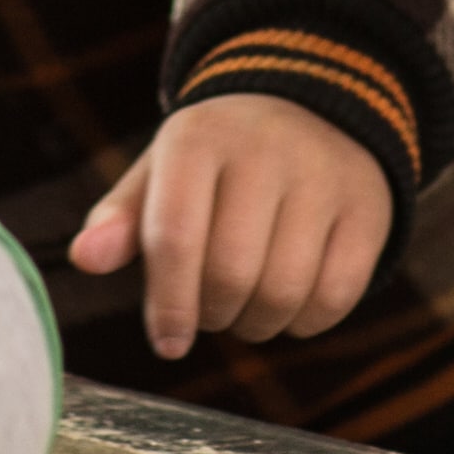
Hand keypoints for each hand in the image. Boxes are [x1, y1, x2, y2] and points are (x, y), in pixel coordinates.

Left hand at [66, 95, 394, 359]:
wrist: (311, 111)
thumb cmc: (217, 163)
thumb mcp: (162, 174)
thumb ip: (120, 219)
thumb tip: (85, 258)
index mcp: (200, 136)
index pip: (175, 234)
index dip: (167, 302)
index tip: (168, 342)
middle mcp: (265, 148)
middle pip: (230, 273)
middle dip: (212, 313)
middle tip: (209, 308)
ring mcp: (323, 175)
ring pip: (283, 292)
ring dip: (256, 323)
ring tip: (244, 305)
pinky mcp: (367, 207)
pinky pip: (335, 297)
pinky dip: (305, 321)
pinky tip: (289, 302)